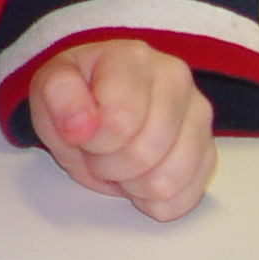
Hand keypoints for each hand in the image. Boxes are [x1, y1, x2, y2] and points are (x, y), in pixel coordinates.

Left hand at [28, 39, 215, 220]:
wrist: (100, 102)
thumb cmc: (78, 94)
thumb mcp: (49, 87)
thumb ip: (59, 96)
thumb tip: (81, 126)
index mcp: (134, 59)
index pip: (119, 121)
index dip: (91, 140)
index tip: (82, 130)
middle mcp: (177, 81)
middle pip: (144, 156)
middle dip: (107, 164)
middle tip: (97, 149)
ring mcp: (199, 118)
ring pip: (166, 183)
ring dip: (130, 185)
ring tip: (119, 160)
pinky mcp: (208, 153)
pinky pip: (182, 200)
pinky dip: (152, 200)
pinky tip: (140, 175)